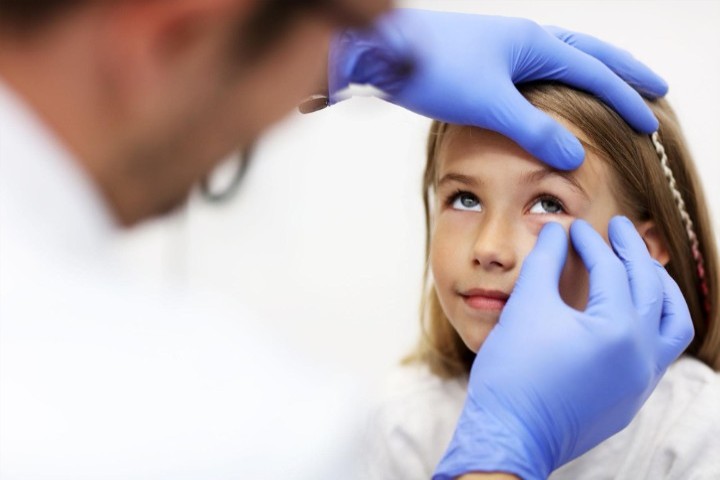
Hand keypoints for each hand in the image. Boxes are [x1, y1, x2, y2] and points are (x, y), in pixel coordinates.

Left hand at [328, 9, 667, 169]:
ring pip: (560, 61)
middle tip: (655, 86)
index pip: (594, 72)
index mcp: (533, 44)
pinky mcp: (484, 63)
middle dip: (622, 72)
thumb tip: (575, 154)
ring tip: (613, 90)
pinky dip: (554, 86)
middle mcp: (523, 40)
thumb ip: (533, 129)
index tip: (651, 121)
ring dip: (590, 75)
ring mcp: (503, 48)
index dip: (625, 98)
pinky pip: (533, 73)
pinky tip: (551, 100)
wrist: (381, 51)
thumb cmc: (434, 69)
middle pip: (588, 53)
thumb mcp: (489, 104)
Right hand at [432, 217, 693, 479]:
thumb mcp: (526, 307)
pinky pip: (658, 353)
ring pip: (672, 325)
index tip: (574, 227)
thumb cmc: (513, 372)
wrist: (509, 435)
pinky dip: (651, 323)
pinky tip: (630, 313)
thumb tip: (555, 231)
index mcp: (619, 330)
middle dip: (634, 252)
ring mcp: (641, 382)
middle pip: (651, 289)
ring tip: (643, 267)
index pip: (611, 271)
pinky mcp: (631, 400)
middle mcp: (642, 356)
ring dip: (660, 290)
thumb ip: (545, 262)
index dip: (591, 243)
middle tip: (619, 227)